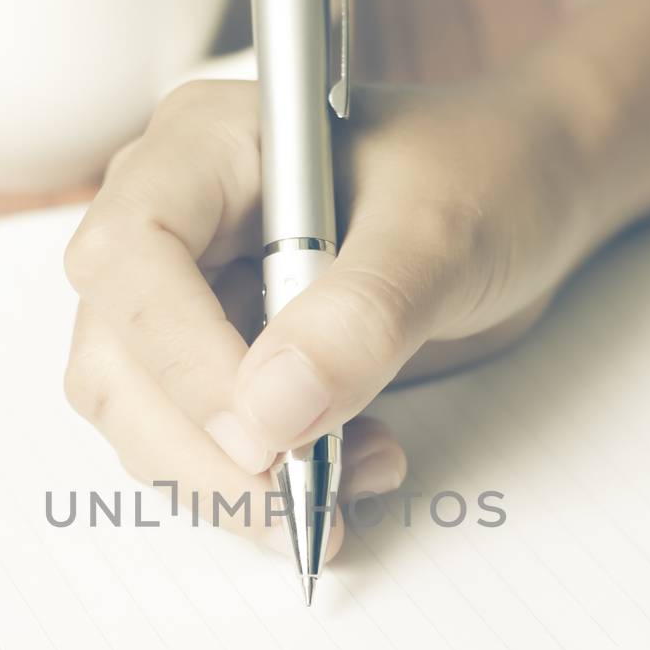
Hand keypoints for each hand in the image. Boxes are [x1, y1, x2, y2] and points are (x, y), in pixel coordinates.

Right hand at [64, 68, 594, 556]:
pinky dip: (265, 483)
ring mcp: (194, 298)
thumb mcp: (442, 233)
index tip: (265, 432)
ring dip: (233, 482)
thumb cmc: (490, 172)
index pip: (129, 254)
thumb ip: (360, 317)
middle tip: (294, 501)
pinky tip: (353, 464)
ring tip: (352, 477)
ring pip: (144, 419)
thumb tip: (270, 413)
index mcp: (206, 148)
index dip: (180, 356)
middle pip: (116, 357)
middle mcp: (178, 222)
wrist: (533, 194)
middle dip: (198, 449)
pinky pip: (204, 445)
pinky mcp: (228, 363)